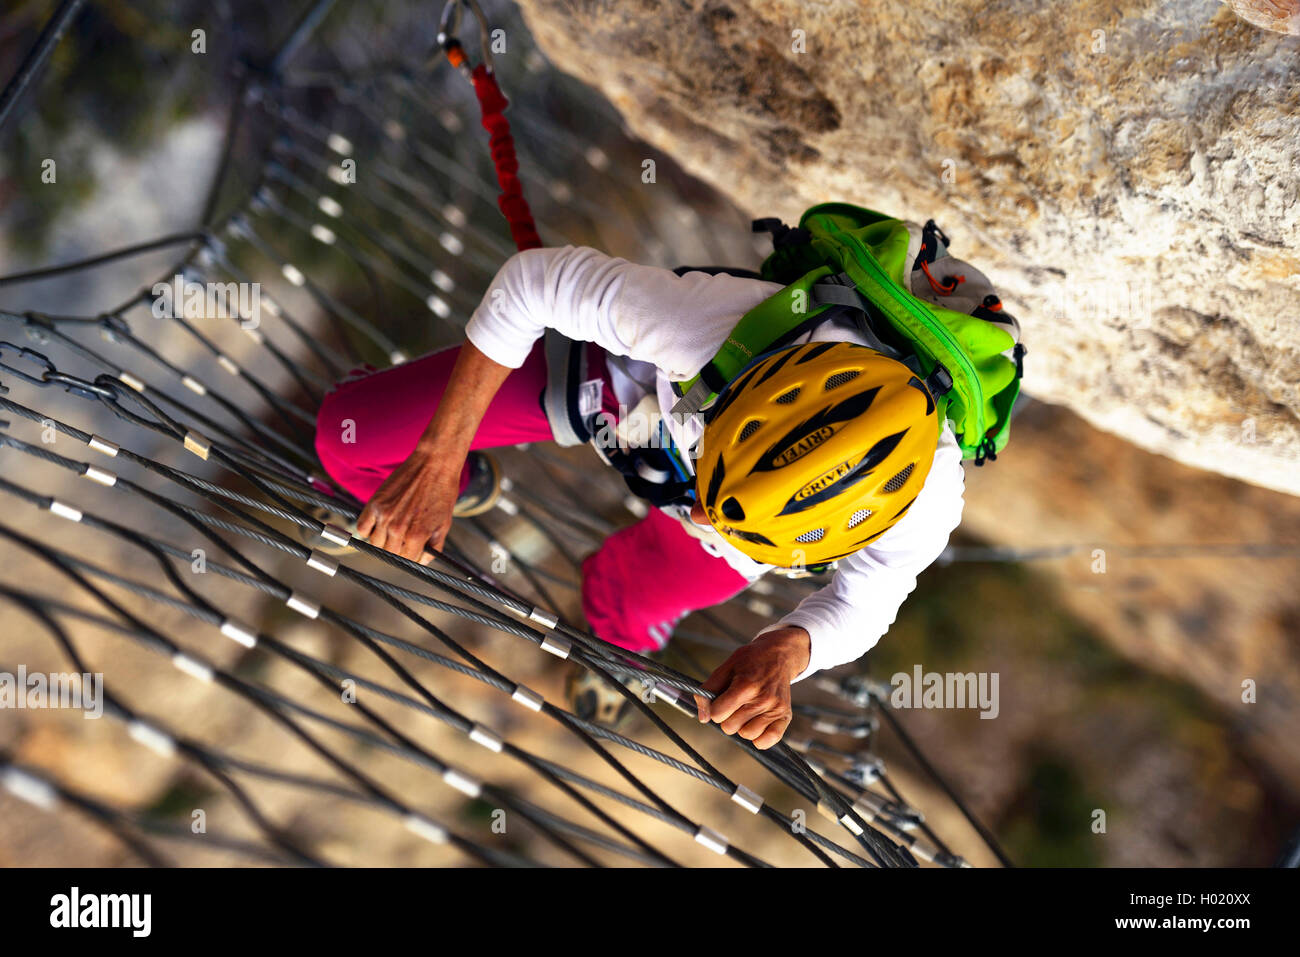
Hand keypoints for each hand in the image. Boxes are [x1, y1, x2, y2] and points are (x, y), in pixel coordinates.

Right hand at [355, 452, 460, 562]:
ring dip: (383, 540)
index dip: (411, 556)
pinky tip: (379, 524)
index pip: (406, 560)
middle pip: (389, 553)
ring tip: (393, 530)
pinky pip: (362, 528)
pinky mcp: (374, 503)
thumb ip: (434, 548)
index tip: (413, 549)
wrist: (433, 464)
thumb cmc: (442, 493)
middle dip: (398, 549)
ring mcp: (384, 516)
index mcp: (416, 536)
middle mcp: (397, 529)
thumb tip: (422, 562)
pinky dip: (368, 530)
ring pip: (375, 543)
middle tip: (405, 538)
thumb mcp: (444, 524)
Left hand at [693, 626, 810, 749]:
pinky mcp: (785, 715)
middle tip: (735, 702)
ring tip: (746, 710)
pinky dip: (759, 738)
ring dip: (742, 725)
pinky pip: (767, 741)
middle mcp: (763, 699)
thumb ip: (708, 689)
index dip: (714, 708)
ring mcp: (775, 708)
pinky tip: (756, 723)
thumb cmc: (750, 660)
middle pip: (730, 727)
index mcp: (746, 685)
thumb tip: (703, 717)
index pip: (718, 714)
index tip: (719, 700)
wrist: (778, 654)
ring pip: (746, 735)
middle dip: (727, 716)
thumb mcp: (726, 667)